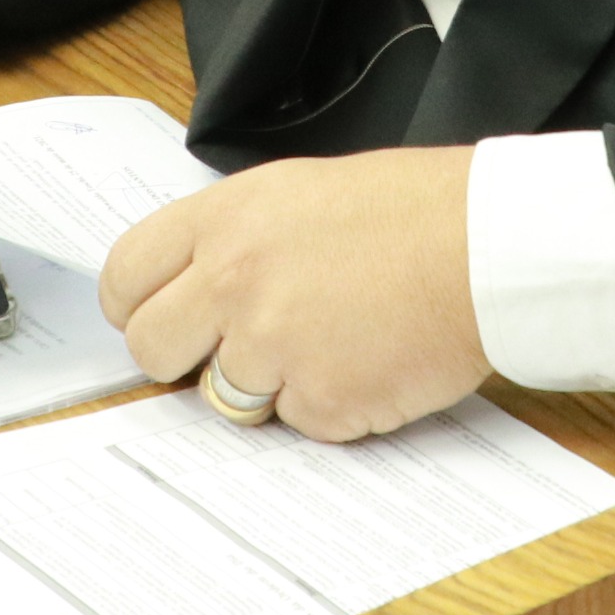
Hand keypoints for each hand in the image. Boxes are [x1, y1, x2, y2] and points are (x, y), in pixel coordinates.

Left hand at [99, 149, 487, 442]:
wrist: (489, 247)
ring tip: (331, 338)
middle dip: (186, 357)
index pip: (125, 277)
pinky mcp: (321, 401)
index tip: (157, 318)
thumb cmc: (413, 211)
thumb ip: (235, 238)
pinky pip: (297, 422)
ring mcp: (274, 346)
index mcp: (224, 220)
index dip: (137, 307)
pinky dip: (330, 403)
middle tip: (237, 347)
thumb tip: (194, 287)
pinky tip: (369, 359)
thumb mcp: (300, 193)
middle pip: (153, 348)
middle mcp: (234, 281)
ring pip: (225, 396)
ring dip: (268, 381)